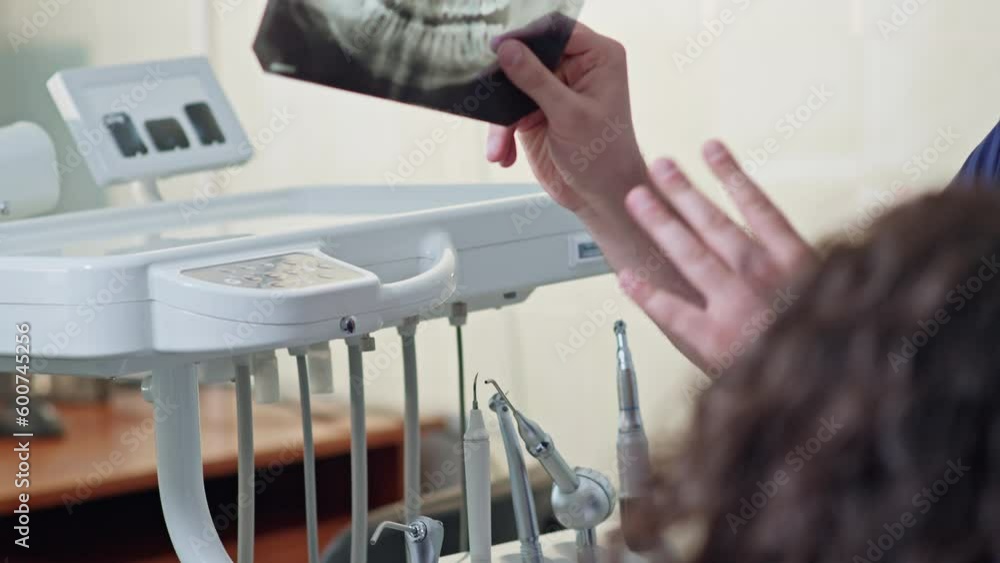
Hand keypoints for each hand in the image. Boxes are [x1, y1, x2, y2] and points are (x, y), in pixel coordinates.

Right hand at [486, 22, 647, 213]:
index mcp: (597, 56)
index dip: (526, 37)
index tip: (499, 48)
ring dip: (501, 118)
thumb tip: (508, 49)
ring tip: (499, 145)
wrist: (601, 197)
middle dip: (506, 83)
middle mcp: (576, 68)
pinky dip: (501, 134)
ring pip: (512, 87)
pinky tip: (504, 154)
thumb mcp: (569, 115)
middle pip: (527, 56)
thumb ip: (536, 80)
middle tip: (488, 97)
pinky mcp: (536, 113)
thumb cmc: (604, 158)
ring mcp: (554, 91)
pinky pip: (508, 112)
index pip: (555, 30)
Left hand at [621, 141, 816, 376]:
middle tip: (659, 166)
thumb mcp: (842, 302)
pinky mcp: (713, 339)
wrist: (832, 392)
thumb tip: (794, 258)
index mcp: (798, 263)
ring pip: (690, 253)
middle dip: (683, 191)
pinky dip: (646, 293)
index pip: (758, 206)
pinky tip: (625, 277)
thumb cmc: (838, 347)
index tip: (711, 149)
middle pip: (715, 223)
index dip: (731, 175)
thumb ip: (814, 277)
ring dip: (662, 222)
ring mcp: (735, 304)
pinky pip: (671, 310)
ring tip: (638, 197)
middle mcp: (762, 276)